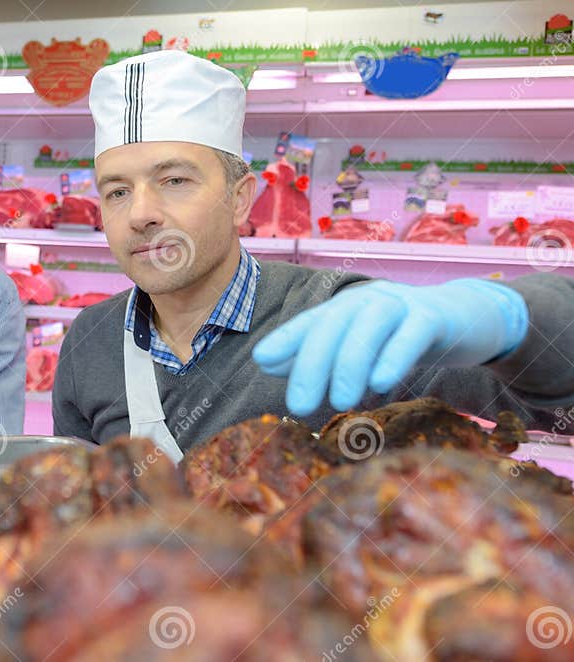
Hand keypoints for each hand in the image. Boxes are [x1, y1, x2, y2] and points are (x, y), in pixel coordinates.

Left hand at [252, 278, 528, 415]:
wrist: (468, 318)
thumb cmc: (402, 338)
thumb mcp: (359, 347)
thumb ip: (316, 354)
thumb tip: (268, 365)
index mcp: (346, 309)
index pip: (310, 321)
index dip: (286, 338)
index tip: (261, 360)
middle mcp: (368, 301)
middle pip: (334, 324)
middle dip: (312, 364)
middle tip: (300, 405)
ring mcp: (403, 304)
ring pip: (369, 324)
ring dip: (351, 363)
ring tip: (342, 402)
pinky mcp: (435, 316)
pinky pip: (413, 332)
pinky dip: (395, 356)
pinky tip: (381, 384)